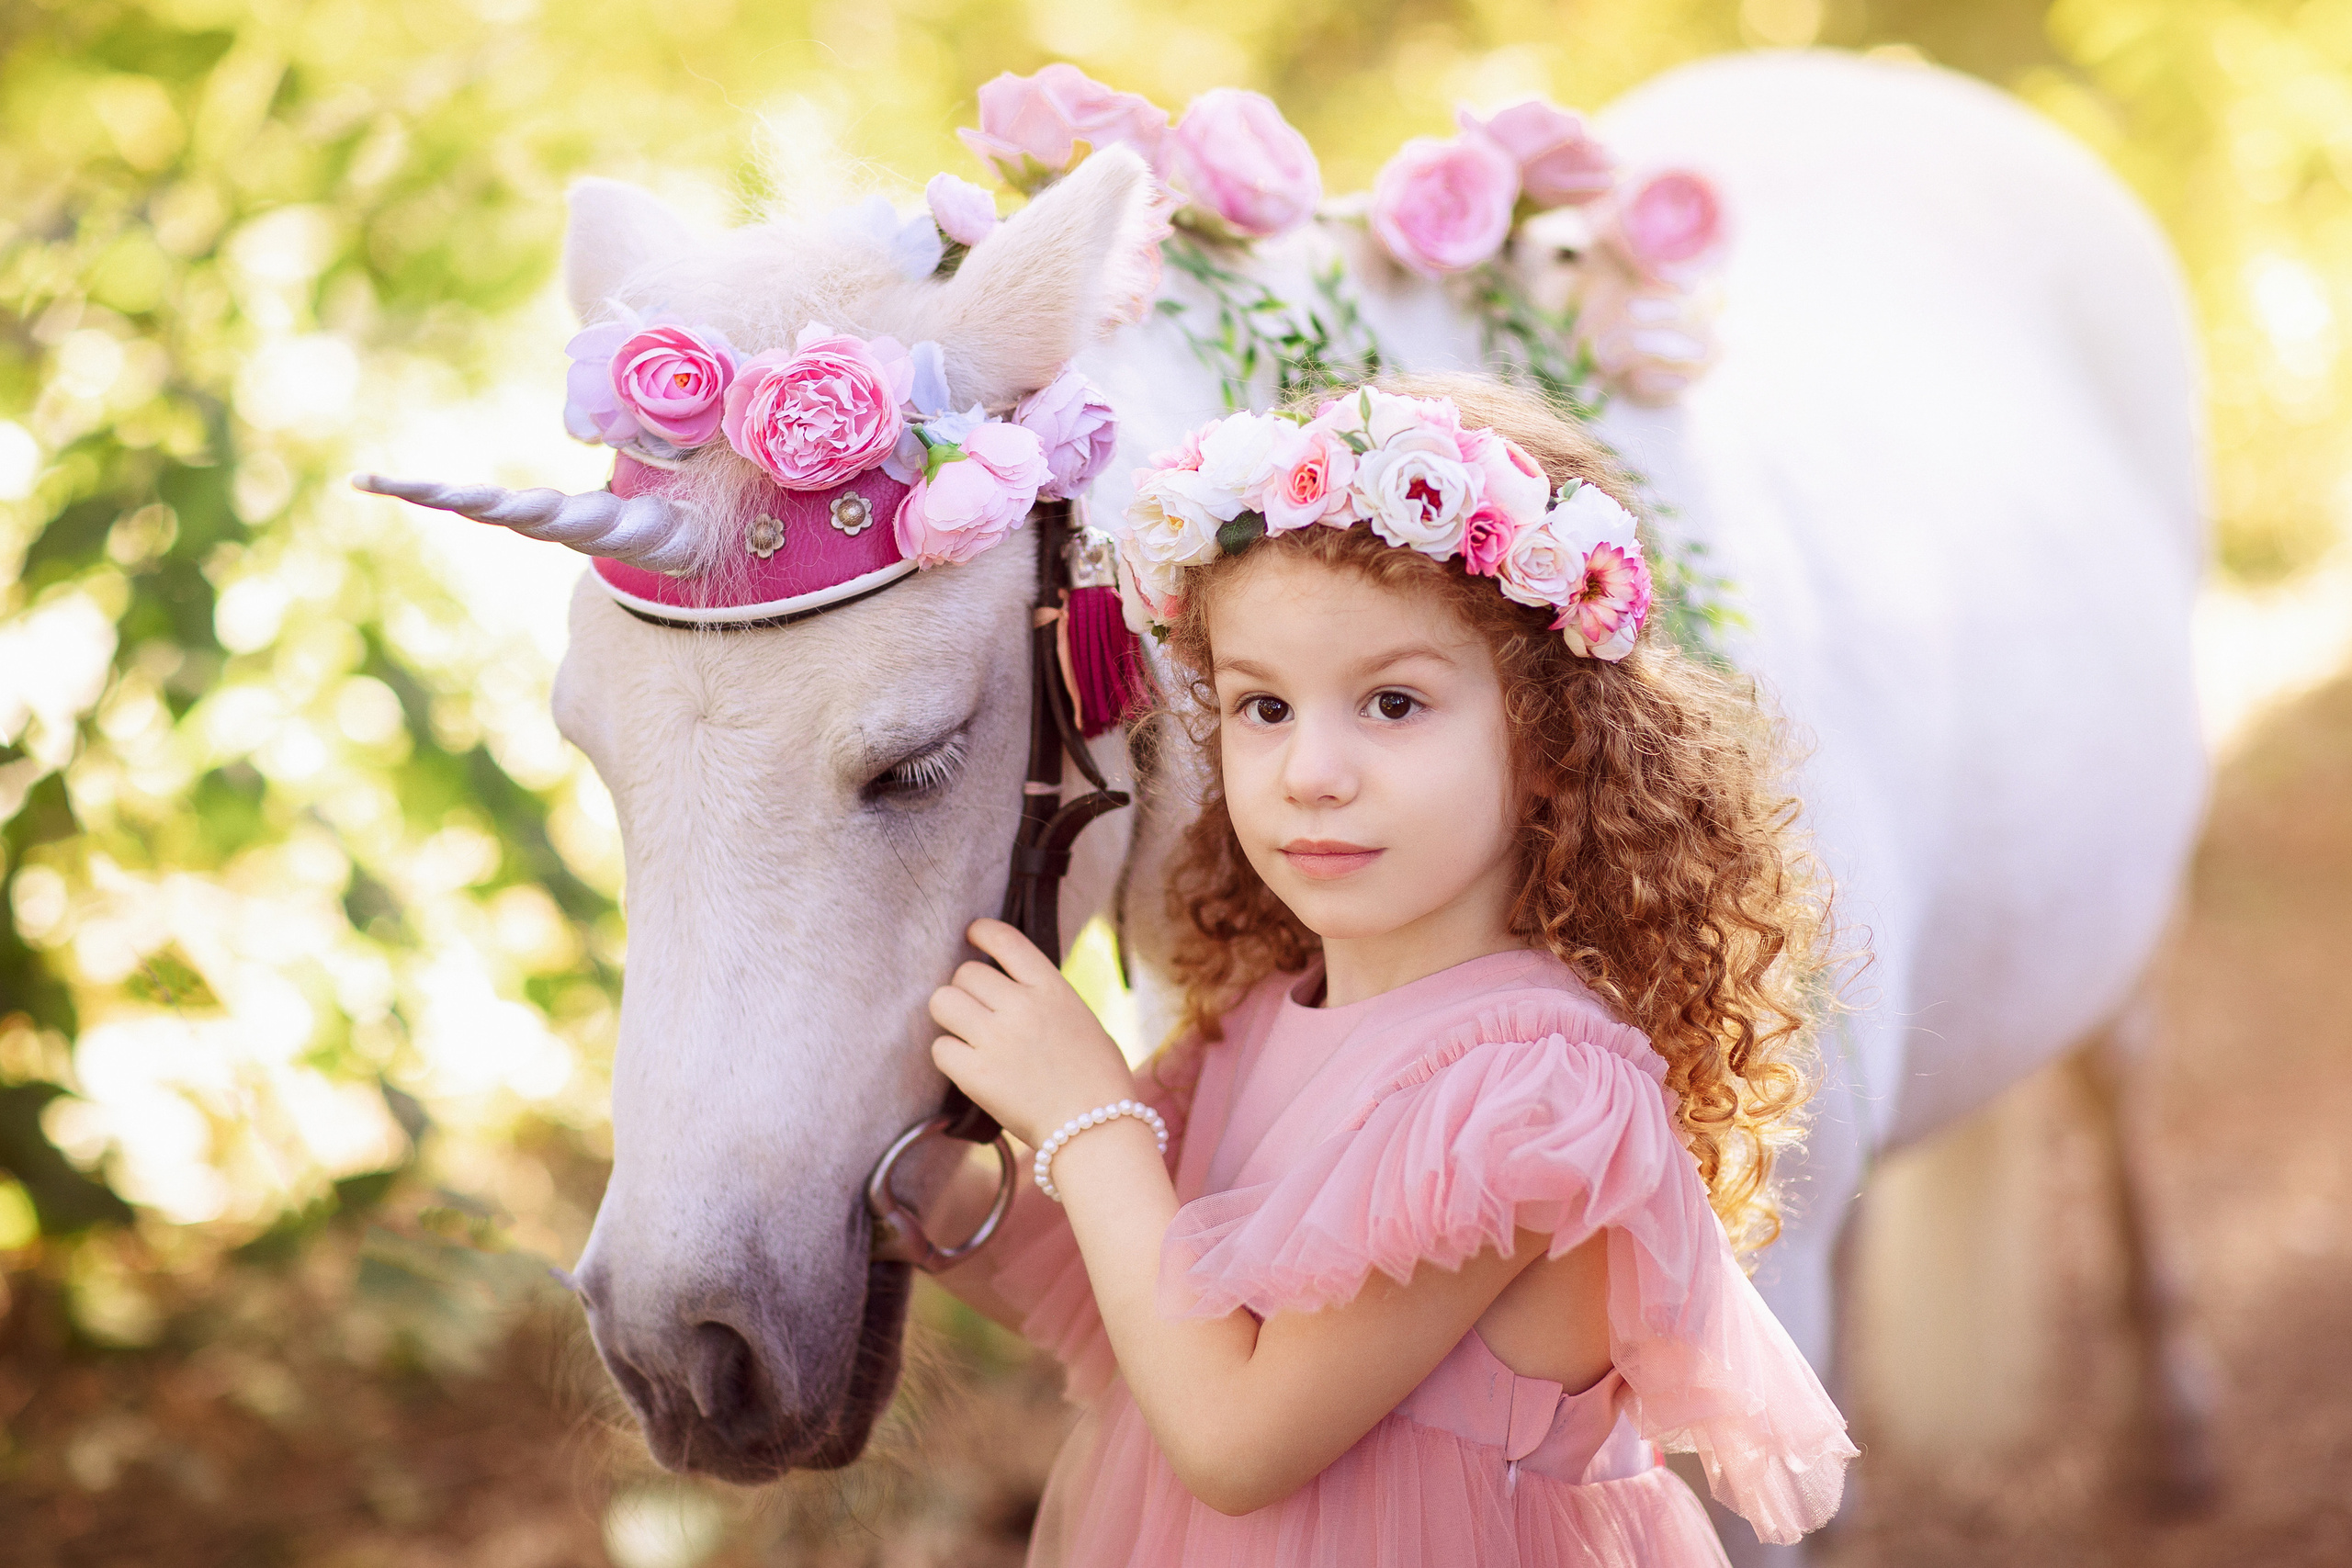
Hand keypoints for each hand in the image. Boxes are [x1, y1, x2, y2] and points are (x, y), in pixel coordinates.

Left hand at [928, 919, 1138, 1149]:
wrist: (1096, 1130)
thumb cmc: (1097, 1079)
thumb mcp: (1080, 1019)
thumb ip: (1044, 997)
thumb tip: (1009, 986)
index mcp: (1052, 988)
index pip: (1004, 939)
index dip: (981, 932)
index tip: (972, 936)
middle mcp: (1021, 1006)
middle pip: (965, 973)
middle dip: (967, 989)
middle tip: (978, 1011)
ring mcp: (996, 1039)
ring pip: (943, 1002)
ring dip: (950, 1016)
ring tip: (967, 1034)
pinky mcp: (975, 1074)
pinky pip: (940, 1048)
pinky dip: (950, 1055)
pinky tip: (968, 1065)